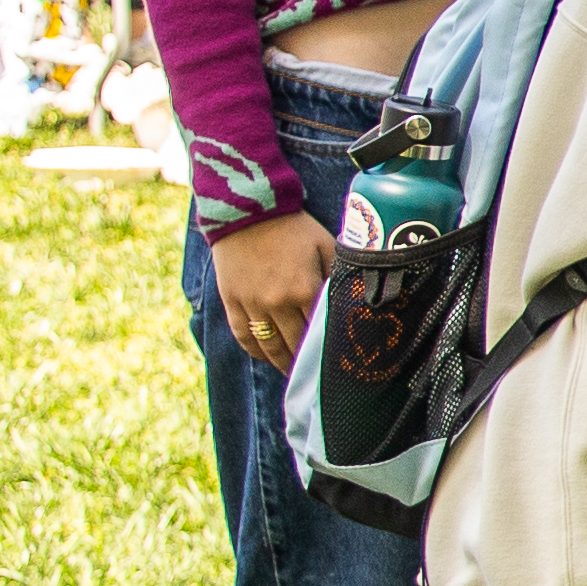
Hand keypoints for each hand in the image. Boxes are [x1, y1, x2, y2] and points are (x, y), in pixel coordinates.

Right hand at [207, 207, 330, 370]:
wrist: (247, 210)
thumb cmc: (293, 226)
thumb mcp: (326, 245)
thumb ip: (339, 275)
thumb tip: (355, 300)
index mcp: (305, 290)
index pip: (321, 332)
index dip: (330, 349)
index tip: (339, 363)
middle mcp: (278, 303)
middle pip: (297, 345)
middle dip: (309, 362)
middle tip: (320, 375)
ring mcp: (252, 304)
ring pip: (270, 347)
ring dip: (284, 364)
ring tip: (295, 373)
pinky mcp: (231, 301)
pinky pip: (244, 336)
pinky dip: (257, 352)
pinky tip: (268, 358)